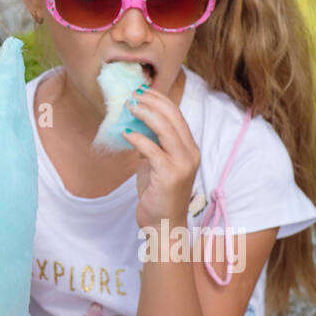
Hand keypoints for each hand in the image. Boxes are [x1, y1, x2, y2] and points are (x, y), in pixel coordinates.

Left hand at [121, 88, 200, 229]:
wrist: (162, 224)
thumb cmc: (157, 193)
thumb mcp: (154, 162)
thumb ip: (150, 143)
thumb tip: (134, 121)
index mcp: (189, 148)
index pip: (177, 115)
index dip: (160, 100)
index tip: (142, 91)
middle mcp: (190, 154)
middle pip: (173, 117)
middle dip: (152, 102)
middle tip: (132, 96)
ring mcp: (182, 164)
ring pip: (166, 129)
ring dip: (145, 114)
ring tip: (128, 107)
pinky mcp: (170, 175)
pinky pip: (152, 150)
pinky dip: (137, 138)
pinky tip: (125, 133)